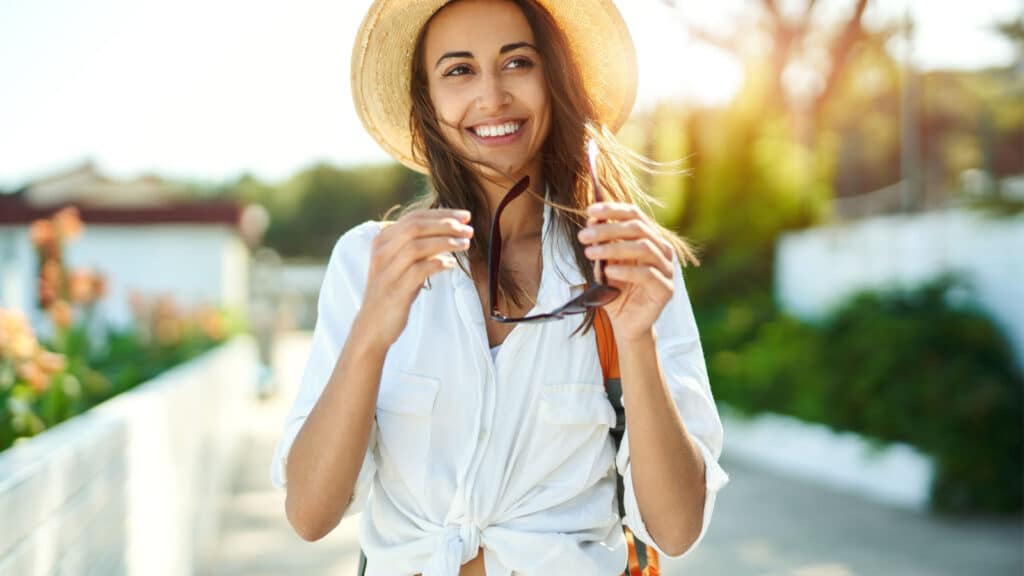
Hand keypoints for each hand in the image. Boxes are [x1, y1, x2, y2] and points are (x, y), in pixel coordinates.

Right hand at [357, 209, 473, 347]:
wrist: (372, 326)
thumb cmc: (393, 291)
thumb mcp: (402, 263)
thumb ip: (419, 245)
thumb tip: (450, 230)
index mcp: (382, 240)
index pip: (414, 217)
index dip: (441, 214)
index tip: (464, 216)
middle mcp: (382, 252)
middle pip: (416, 227)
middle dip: (446, 225)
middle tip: (469, 229)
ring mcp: (387, 271)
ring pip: (417, 246)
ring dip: (445, 242)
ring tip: (465, 244)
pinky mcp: (395, 290)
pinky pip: (418, 270)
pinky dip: (438, 263)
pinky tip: (452, 264)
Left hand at [578, 203, 673, 341]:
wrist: (626, 323)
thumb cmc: (615, 291)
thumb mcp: (604, 264)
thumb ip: (603, 244)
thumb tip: (592, 220)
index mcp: (649, 239)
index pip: (635, 215)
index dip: (613, 210)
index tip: (590, 211)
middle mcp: (662, 250)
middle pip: (638, 228)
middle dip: (608, 229)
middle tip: (583, 235)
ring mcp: (667, 269)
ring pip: (644, 248)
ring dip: (614, 247)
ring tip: (591, 253)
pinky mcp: (666, 289)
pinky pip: (647, 274)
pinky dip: (626, 270)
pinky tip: (608, 272)